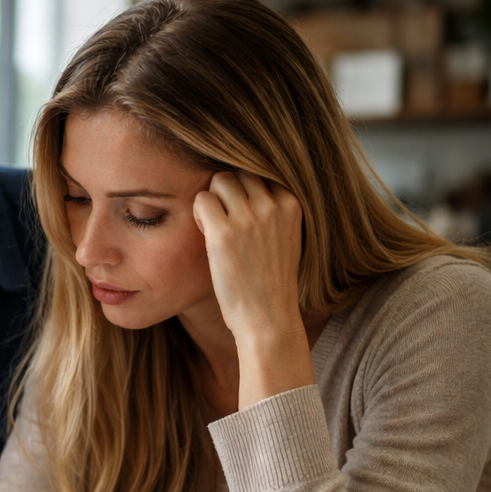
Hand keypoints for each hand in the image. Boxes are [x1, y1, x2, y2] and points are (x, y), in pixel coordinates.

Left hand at [191, 171, 313, 408]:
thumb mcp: (285, 239)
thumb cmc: (270, 283)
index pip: (259, 173)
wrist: (268, 319)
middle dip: (226, 193)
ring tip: (214, 230)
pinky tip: (205, 236)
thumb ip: (271, 212)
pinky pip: (201, 200)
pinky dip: (198, 214)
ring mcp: (249, 217)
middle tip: (223, 223)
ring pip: (219, 180)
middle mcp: (273, 205)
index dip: (244, 192)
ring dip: (211, 201)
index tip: (242, 218)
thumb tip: (244, 187)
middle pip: (238, 173)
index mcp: (292, 203)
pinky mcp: (224, 233)